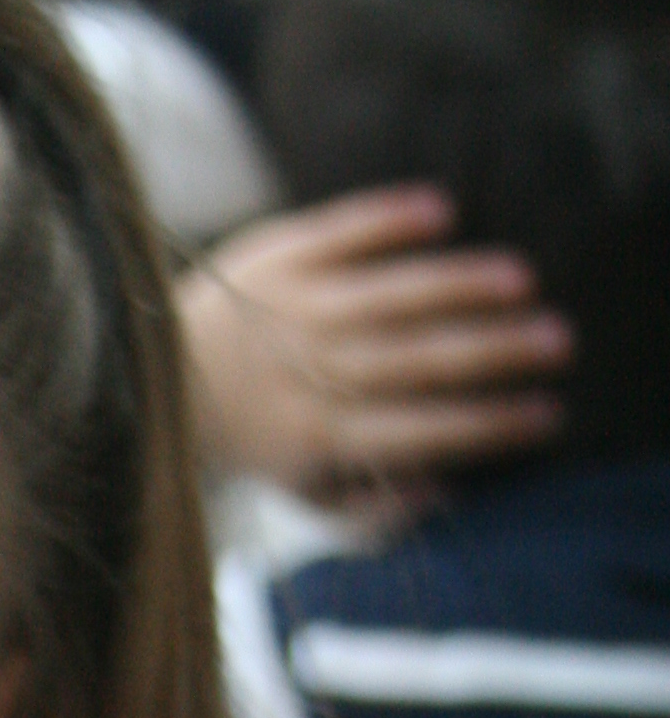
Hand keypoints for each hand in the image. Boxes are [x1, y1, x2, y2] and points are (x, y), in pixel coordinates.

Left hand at [177, 186, 570, 505]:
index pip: (418, 430)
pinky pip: (338, 231)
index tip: (546, 413)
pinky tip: (442, 210)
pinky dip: (387, 220)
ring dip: (460, 284)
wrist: (158, 378)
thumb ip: (367, 506)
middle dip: (492, 353)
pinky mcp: (275, 256)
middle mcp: (305, 371)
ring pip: (389, 294)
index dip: (486, 424)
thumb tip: (444, 487)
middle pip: (415, 361)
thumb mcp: (297, 490)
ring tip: (521, 280)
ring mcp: (290, 309)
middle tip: (559, 341)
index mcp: (314, 436)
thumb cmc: (251, 439)